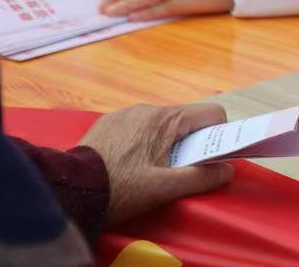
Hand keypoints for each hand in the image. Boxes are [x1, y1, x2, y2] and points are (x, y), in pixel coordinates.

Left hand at [78, 102, 233, 223]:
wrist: (72, 189)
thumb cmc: (120, 188)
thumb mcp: (163, 189)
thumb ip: (200, 178)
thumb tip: (227, 170)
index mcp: (167, 119)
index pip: (211, 113)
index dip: (218, 134)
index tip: (211, 157)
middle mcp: (148, 108)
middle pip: (186, 119)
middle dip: (190, 143)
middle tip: (178, 171)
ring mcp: (126, 113)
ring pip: (162, 123)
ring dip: (166, 142)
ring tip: (151, 170)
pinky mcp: (109, 121)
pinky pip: (139, 126)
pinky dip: (143, 141)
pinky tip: (130, 163)